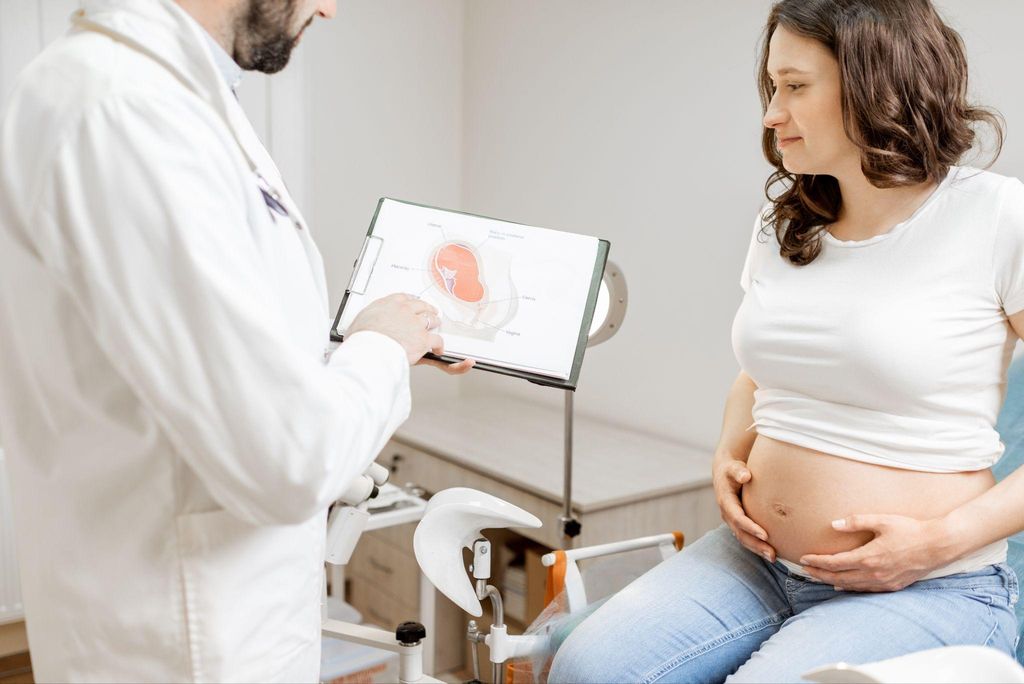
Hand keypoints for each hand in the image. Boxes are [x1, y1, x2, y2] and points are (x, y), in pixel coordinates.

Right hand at [347, 293, 444, 364]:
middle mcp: (404, 311)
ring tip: (436, 325)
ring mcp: (415, 324)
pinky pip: (437, 340)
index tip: (411, 304)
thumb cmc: (362, 339)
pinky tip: (439, 349)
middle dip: (426, 309)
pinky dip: (439, 345)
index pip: (403, 298)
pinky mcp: (423, 339)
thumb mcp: (360, 322)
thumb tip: (362, 327)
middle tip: (429, 311)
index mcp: (388, 304)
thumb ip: (368, 320)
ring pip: (431, 319)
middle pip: (421, 306)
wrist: (370, 350)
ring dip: (434, 322)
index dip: (410, 301)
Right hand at [712, 455, 774, 561]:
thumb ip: (738, 471)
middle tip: (771, 553)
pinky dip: (757, 545)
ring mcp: (732, 520)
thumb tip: (746, 476)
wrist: (726, 474)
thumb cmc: (733, 470)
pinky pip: (746, 537)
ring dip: (757, 549)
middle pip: (740, 533)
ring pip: (743, 539)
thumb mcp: (733, 468)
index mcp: (726, 502)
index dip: (750, 527)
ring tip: (773, 557)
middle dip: (756, 544)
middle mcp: (727, 514)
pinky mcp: (738, 523)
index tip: (765, 534)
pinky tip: (770, 551)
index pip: (738, 518)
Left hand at [798, 514, 949, 591]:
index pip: (834, 563)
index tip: (803, 558)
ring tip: (818, 577)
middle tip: (804, 570)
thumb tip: (833, 524)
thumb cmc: (910, 530)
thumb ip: (856, 522)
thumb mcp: (881, 521)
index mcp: (868, 557)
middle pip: (838, 577)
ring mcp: (884, 582)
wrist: (938, 545)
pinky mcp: (893, 586)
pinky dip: (850, 588)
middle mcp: (874, 573)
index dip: (817, 561)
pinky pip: (865, 590)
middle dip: (819, 574)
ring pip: (850, 586)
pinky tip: (842, 585)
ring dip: (831, 582)